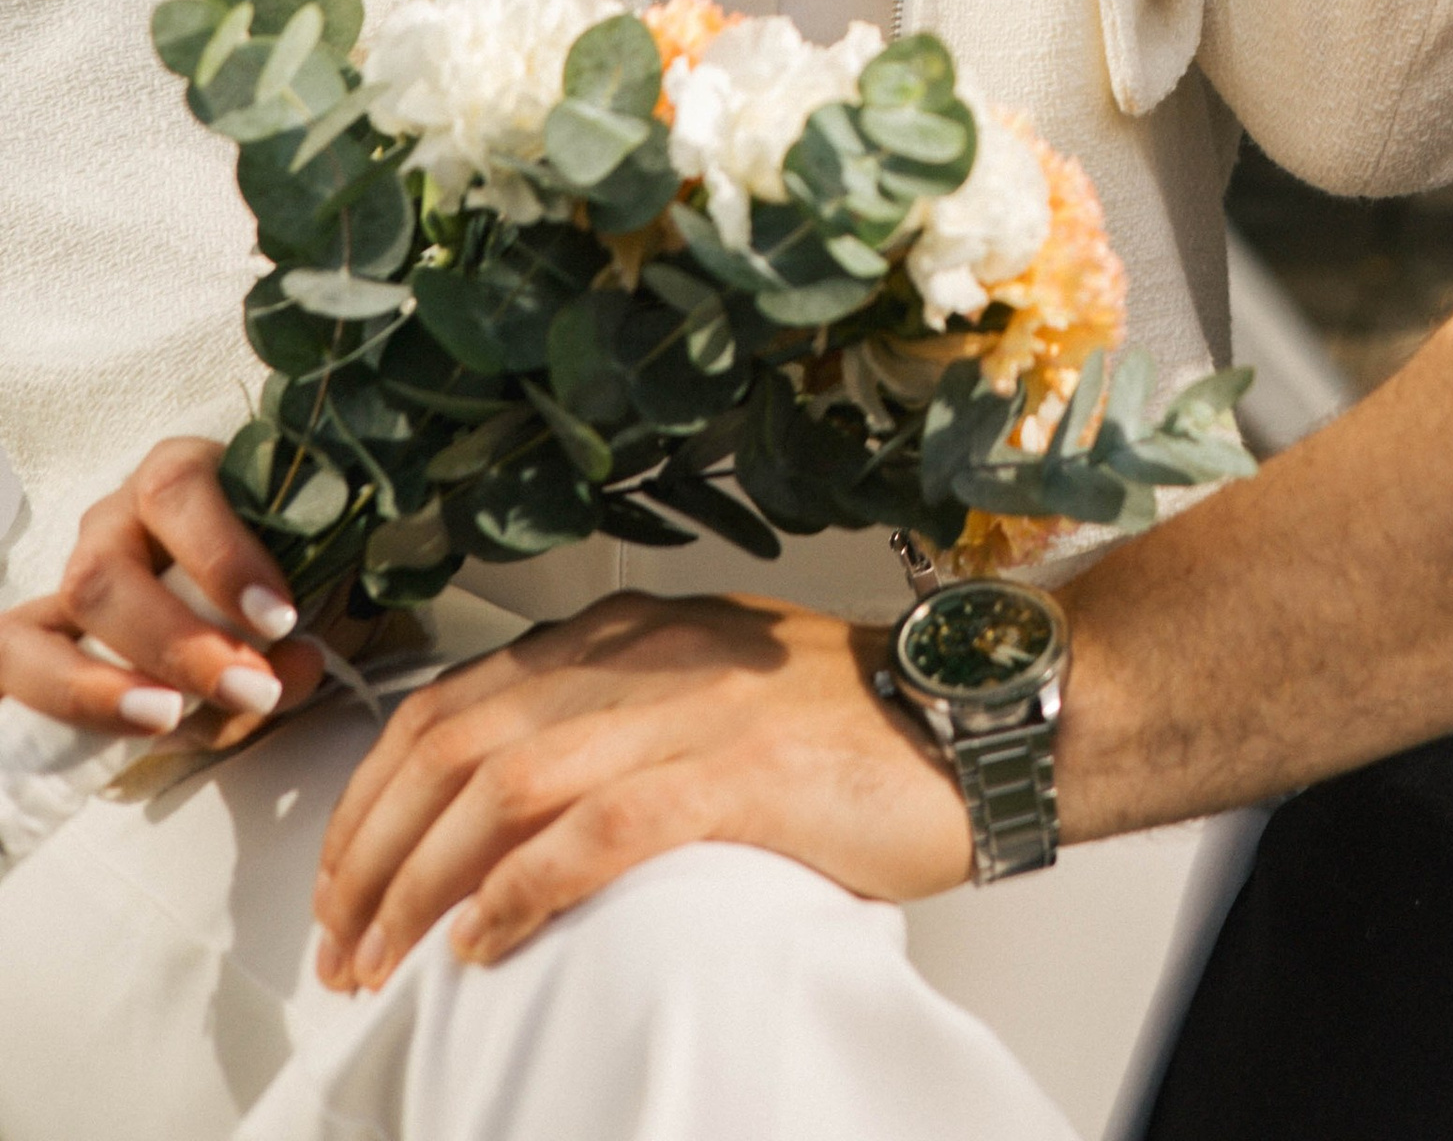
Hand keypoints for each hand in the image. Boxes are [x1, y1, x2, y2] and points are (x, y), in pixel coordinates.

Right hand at [0, 435, 322, 743]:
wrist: (209, 607)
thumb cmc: (253, 587)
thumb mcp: (280, 601)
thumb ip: (288, 637)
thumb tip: (296, 665)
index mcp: (179, 479)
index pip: (177, 490)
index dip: (223, 556)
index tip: (279, 618)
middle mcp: (114, 521)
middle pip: (108, 571)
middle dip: (178, 642)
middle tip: (248, 688)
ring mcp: (70, 576)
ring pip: (59, 620)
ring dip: (111, 681)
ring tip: (173, 718)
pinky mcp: (35, 632)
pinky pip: (18, 658)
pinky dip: (71, 701)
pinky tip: (126, 729)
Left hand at [311, 592, 971, 988]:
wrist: (973, 719)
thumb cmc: (851, 728)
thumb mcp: (708, 692)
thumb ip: (615, 721)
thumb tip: (506, 812)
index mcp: (626, 630)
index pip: (454, 699)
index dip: (374, 792)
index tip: (341, 875)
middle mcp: (641, 653)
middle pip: (456, 742)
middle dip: (373, 849)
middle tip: (341, 940)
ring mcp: (688, 707)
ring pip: (504, 785)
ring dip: (422, 883)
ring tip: (385, 960)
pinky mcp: (737, 773)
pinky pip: (595, 832)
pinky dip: (520, 892)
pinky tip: (484, 945)